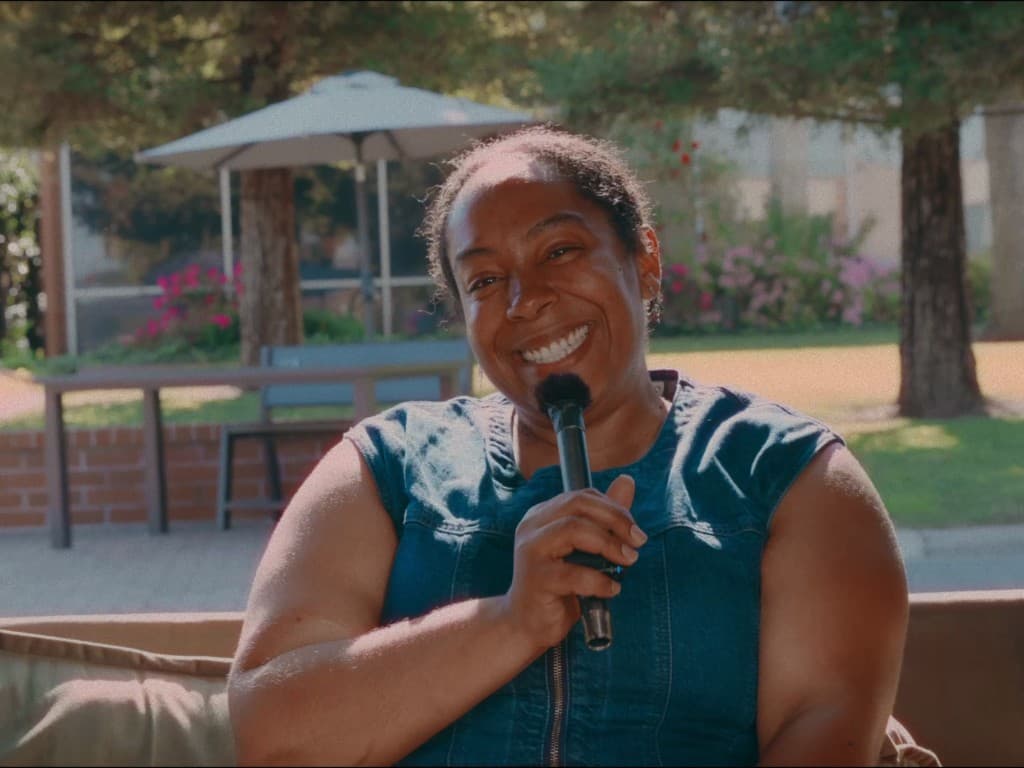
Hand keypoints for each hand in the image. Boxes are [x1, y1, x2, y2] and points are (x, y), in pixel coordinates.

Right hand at [501, 474, 646, 650]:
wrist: (526, 624)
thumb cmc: (558, 586)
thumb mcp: (583, 548)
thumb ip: (604, 517)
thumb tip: (627, 481)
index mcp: (541, 516)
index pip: (581, 496)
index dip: (613, 508)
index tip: (634, 530)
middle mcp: (532, 528)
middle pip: (577, 506)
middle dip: (615, 520)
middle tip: (638, 541)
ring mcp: (531, 553)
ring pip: (573, 530)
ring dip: (609, 544)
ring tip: (628, 561)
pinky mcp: (536, 580)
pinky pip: (574, 574)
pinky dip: (600, 580)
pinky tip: (612, 589)